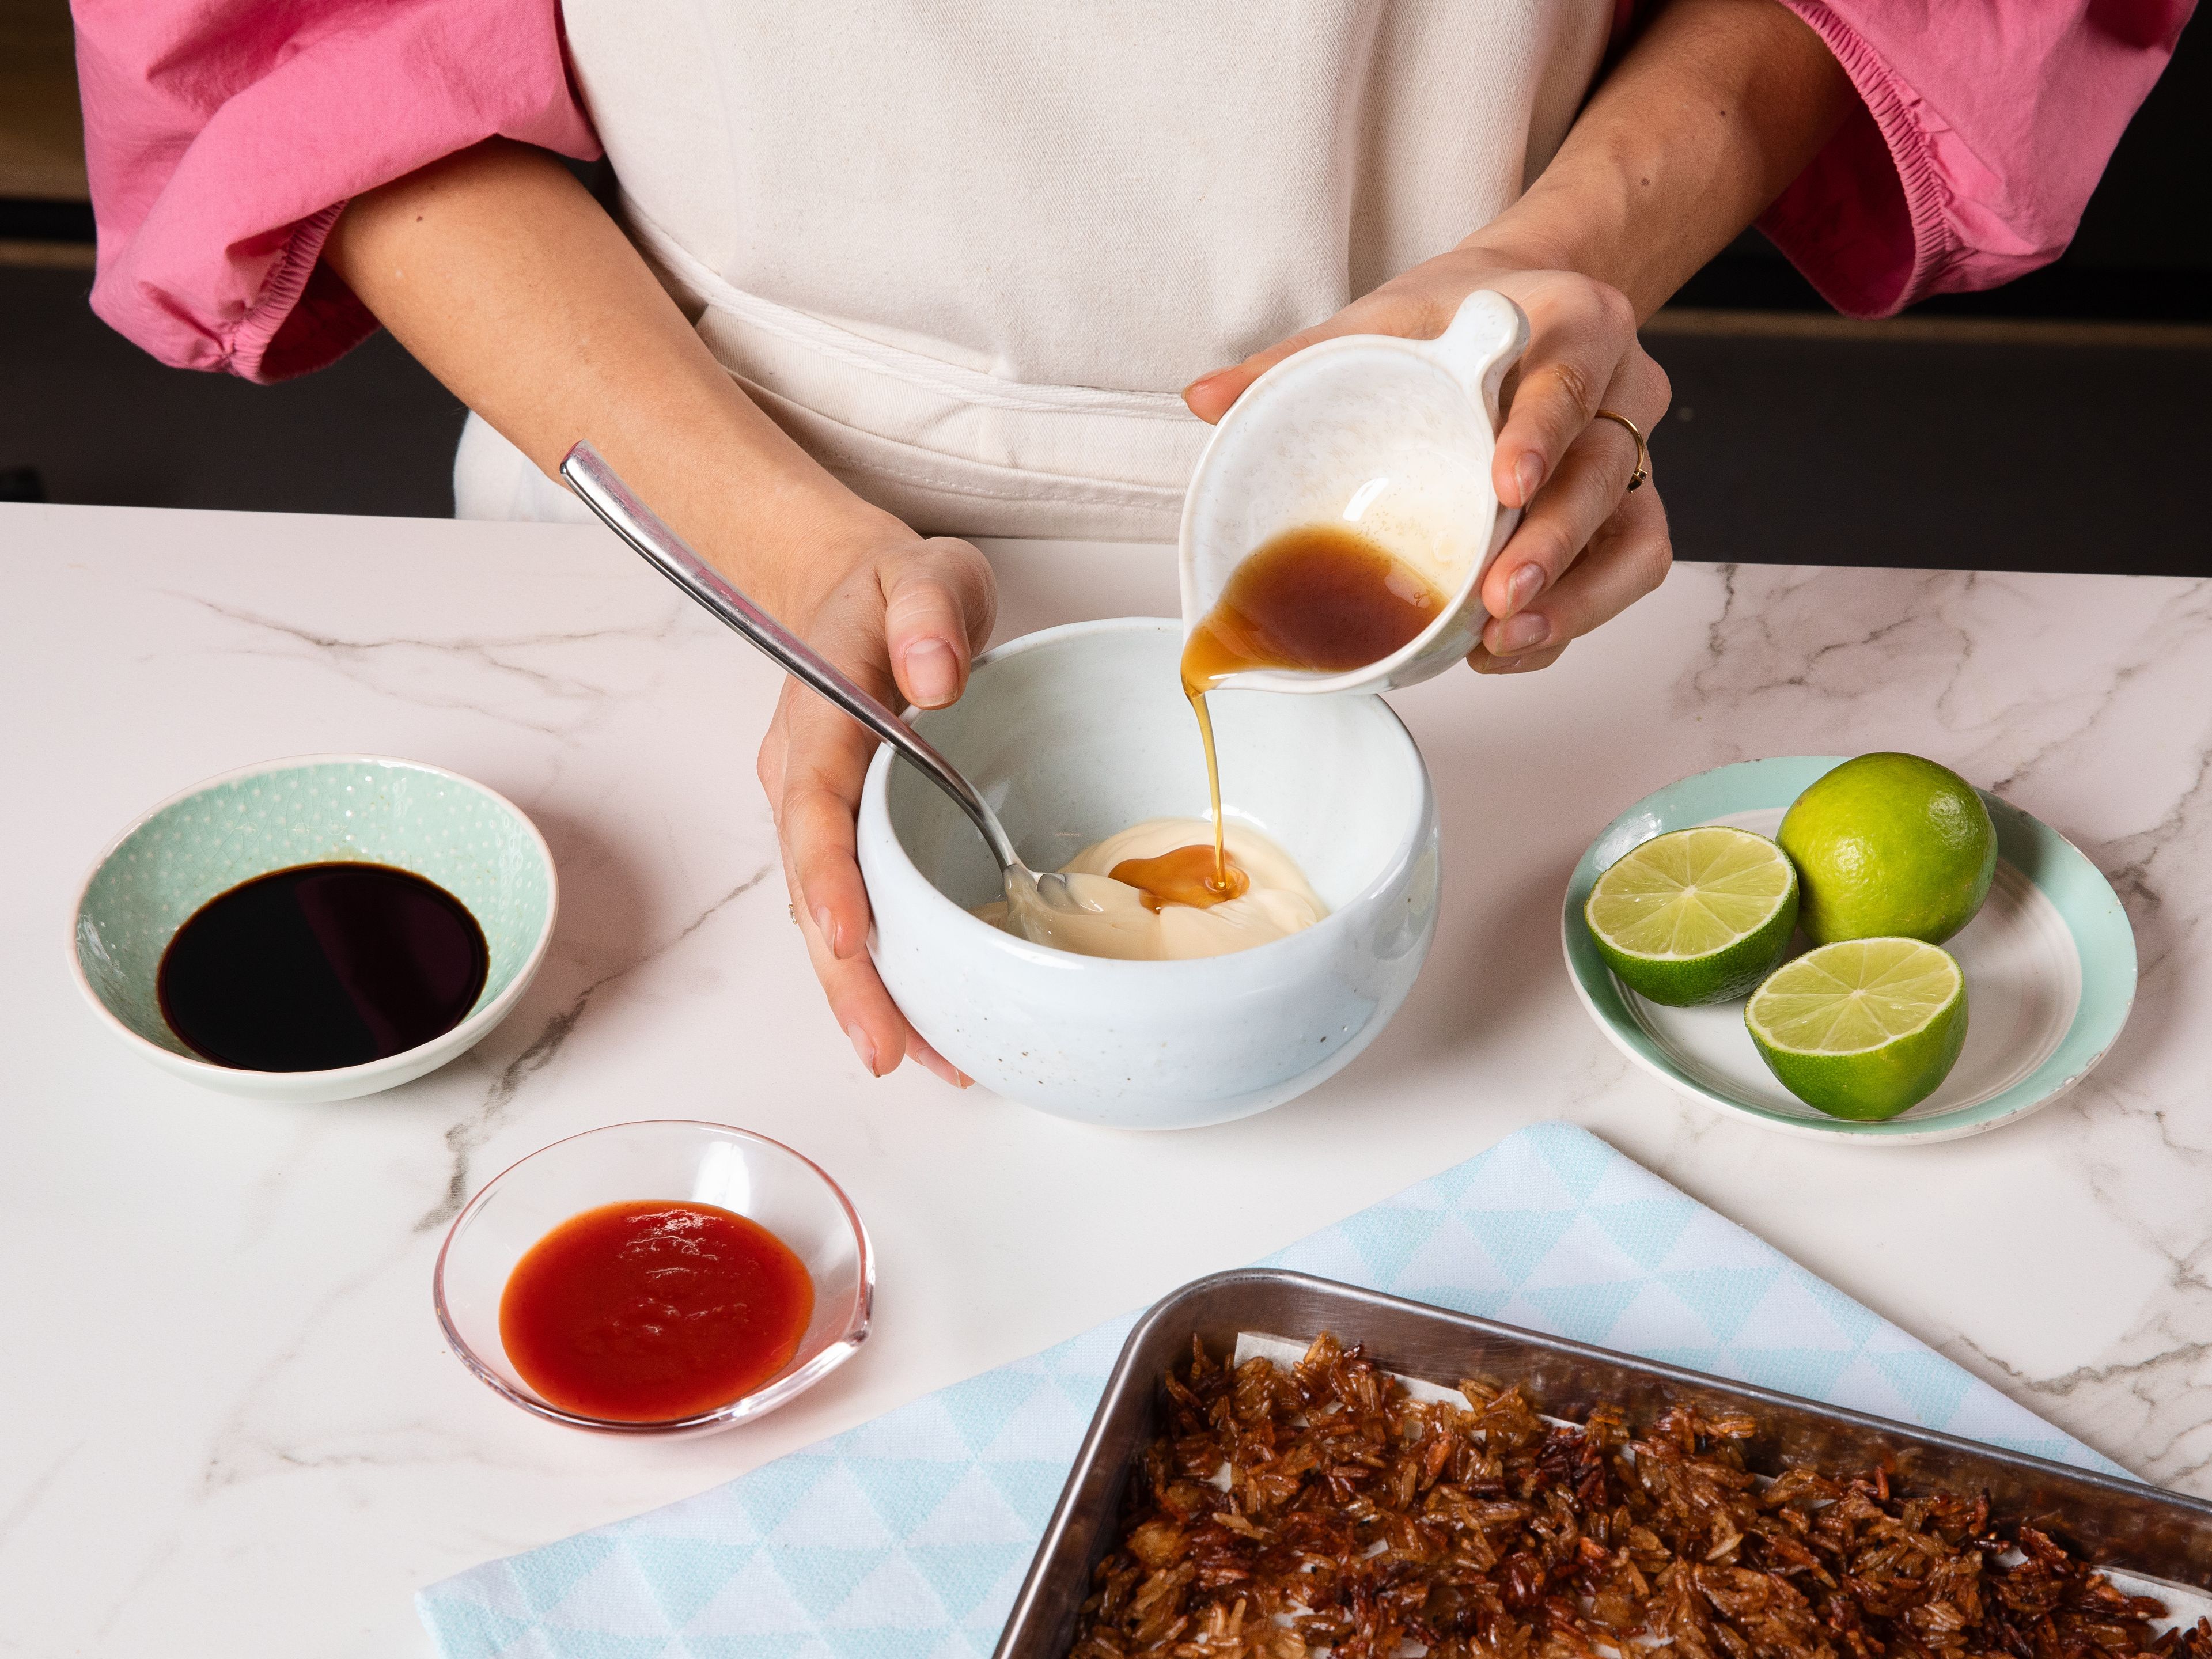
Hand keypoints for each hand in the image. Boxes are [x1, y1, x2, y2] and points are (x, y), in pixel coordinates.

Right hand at [756, 532, 996, 1082]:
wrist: (861, 594)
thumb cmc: (897, 590)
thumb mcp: (927, 572)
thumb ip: (928, 611)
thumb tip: (932, 676)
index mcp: (817, 722)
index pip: (816, 810)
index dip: (829, 880)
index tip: (852, 939)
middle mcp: (803, 783)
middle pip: (814, 893)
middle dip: (847, 978)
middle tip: (890, 1052)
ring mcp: (818, 818)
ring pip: (829, 920)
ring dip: (866, 994)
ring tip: (920, 1062)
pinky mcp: (845, 841)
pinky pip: (858, 913)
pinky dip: (885, 972)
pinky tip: (927, 1024)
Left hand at [1183, 246, 1671, 673]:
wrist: (1529, 296)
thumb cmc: (1456, 312)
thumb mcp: (1384, 314)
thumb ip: (1299, 356)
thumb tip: (1201, 400)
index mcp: (1572, 322)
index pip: (1570, 382)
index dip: (1542, 435)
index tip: (1505, 485)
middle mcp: (1623, 387)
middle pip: (1604, 476)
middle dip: (1554, 547)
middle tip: (1500, 600)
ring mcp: (1633, 451)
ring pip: (1634, 536)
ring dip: (1578, 600)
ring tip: (1507, 645)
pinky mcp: (1632, 502)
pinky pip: (1629, 567)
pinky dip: (1577, 613)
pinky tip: (1513, 645)